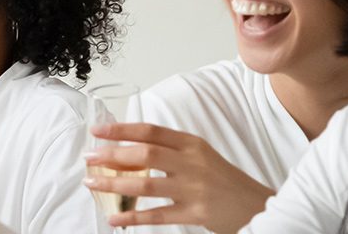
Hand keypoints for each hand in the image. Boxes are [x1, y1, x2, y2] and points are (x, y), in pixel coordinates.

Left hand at [84, 123, 273, 233]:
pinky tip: (115, 217)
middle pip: (146, 153)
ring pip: (146, 183)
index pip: (151, 131)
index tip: (98, 130)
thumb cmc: (224, 181)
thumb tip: (129, 148)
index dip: (122, 129)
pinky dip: (133, 216)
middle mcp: (192, 162)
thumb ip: (171, 151)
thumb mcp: (202, 156)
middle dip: (112, 154)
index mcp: (192, 144)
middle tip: (90, 157)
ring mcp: (194, 188)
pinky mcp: (195, 213)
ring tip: (92, 183)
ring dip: (114, 184)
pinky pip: (157, 215)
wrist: (257, 206)